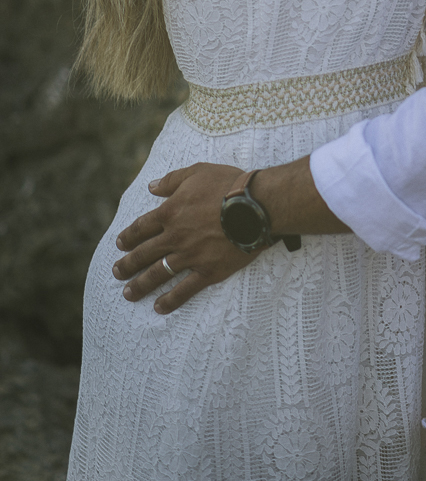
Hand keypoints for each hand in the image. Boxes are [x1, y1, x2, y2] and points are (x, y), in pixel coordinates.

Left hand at [112, 163, 258, 314]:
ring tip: (128, 293)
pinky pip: (184, 289)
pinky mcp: (207, 271)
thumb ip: (172, 180)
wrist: (254, 206)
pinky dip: (170, 300)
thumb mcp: (197, 172)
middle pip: (145, 253)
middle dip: (128, 264)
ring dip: (141, 284)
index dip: (129, 236)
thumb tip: (151, 187)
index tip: (119, 244)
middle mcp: (175, 236)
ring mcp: (190, 256)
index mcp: (171, 212)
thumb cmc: (227, 184)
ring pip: (158, 273)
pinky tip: (158, 307)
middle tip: (117, 272)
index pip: (142, 227)